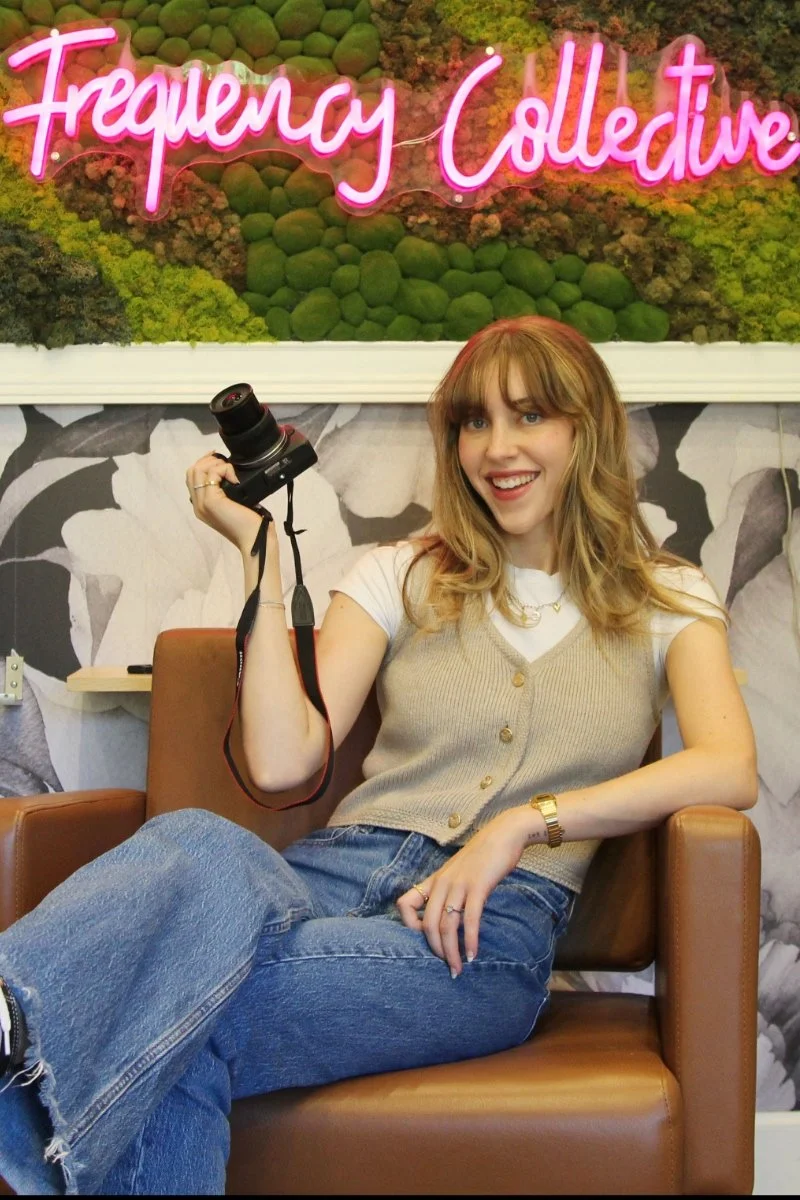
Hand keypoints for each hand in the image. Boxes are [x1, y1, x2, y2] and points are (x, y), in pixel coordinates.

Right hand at [186, 453, 266, 552]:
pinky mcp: (211, 501)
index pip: (192, 478)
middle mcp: (197, 505)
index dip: (203, 464)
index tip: (219, 459)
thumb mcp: (233, 504)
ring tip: (230, 471)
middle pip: (191, 471)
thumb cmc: (248, 523)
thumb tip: (229, 474)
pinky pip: (212, 474)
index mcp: (201, 507)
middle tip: (225, 462)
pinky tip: (235, 479)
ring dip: (216, 464)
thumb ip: (225, 492)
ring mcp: (202, 503)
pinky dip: (225, 469)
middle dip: (208, 460)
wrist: (253, 538)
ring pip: (198, 470)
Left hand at [395, 807, 534, 976]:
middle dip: (436, 951)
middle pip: (428, 925)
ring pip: (447, 926)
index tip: (426, 940)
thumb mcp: (458, 873)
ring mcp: (459, 885)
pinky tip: (473, 954)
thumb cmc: (483, 857)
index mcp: (434, 880)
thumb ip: (450, 891)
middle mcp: (442, 883)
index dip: (409, 927)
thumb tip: (449, 917)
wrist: (503, 834)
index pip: (404, 904)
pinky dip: (470, 941)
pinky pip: (469, 919)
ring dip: (452, 952)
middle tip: (448, 968)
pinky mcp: (478, 887)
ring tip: (458, 969)